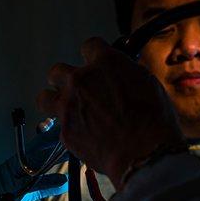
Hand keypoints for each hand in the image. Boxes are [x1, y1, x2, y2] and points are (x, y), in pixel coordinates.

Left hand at [36, 38, 185, 185]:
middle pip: (58, 71)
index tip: (96, 65)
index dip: (93, 57)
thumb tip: (118, 74)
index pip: (89, 47)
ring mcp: (68, 106)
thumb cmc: (154, 120)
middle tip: (77, 90)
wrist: (144, 154)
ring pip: (45, 97)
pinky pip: (58, 126)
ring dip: (54, 101)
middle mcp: (81, 79)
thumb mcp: (146, 83)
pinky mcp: (65, 131)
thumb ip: (123, 74)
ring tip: (66, 110)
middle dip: (66, 79)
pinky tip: (83, 135)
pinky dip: (69, 129)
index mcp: (105, 62)